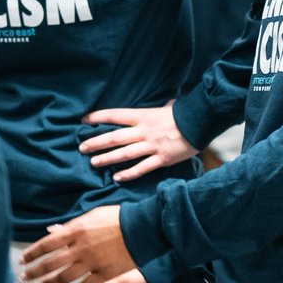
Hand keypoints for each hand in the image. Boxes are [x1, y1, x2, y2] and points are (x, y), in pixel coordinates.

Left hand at [20, 206, 133, 282]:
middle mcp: (81, 248)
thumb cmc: (117, 218)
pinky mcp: (106, 274)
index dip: (32, 254)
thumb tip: (51, 232)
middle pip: (51, 264)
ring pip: (65, 278)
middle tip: (24, 277)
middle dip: (35, 272)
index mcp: (76, 230)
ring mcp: (93, 263)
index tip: (22, 261)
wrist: (143, 227)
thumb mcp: (91, 215)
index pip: (46, 245)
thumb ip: (70, 227)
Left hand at [79, 103, 196, 182]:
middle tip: (81, 147)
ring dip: (107, 158)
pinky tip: (116, 178)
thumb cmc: (184, 114)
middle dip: (96, 142)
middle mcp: (144, 131)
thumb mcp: (166, 107)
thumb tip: (158, 105)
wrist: (201, 122)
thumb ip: (156, 110)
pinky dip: (128, 174)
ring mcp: (153, 146)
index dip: (98, 117)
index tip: (84, 120)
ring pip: (124, 154)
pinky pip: (141, 168)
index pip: (115, 115)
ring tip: (93, 162)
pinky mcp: (162, 159)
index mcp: (143, 116)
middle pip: (115, 137)